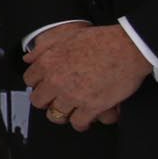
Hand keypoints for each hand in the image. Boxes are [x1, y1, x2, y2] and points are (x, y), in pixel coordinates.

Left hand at [23, 23, 151, 130]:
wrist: (128, 48)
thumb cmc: (101, 40)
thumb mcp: (66, 34)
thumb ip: (44, 46)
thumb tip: (29, 58)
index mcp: (48, 62)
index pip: (29, 81)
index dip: (38, 83)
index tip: (44, 86)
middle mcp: (56, 81)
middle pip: (38, 101)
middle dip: (46, 101)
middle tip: (55, 99)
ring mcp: (72, 95)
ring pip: (55, 115)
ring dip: (61, 114)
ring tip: (68, 111)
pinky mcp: (91, 107)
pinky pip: (78, 123)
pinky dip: (80, 123)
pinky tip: (84, 120)